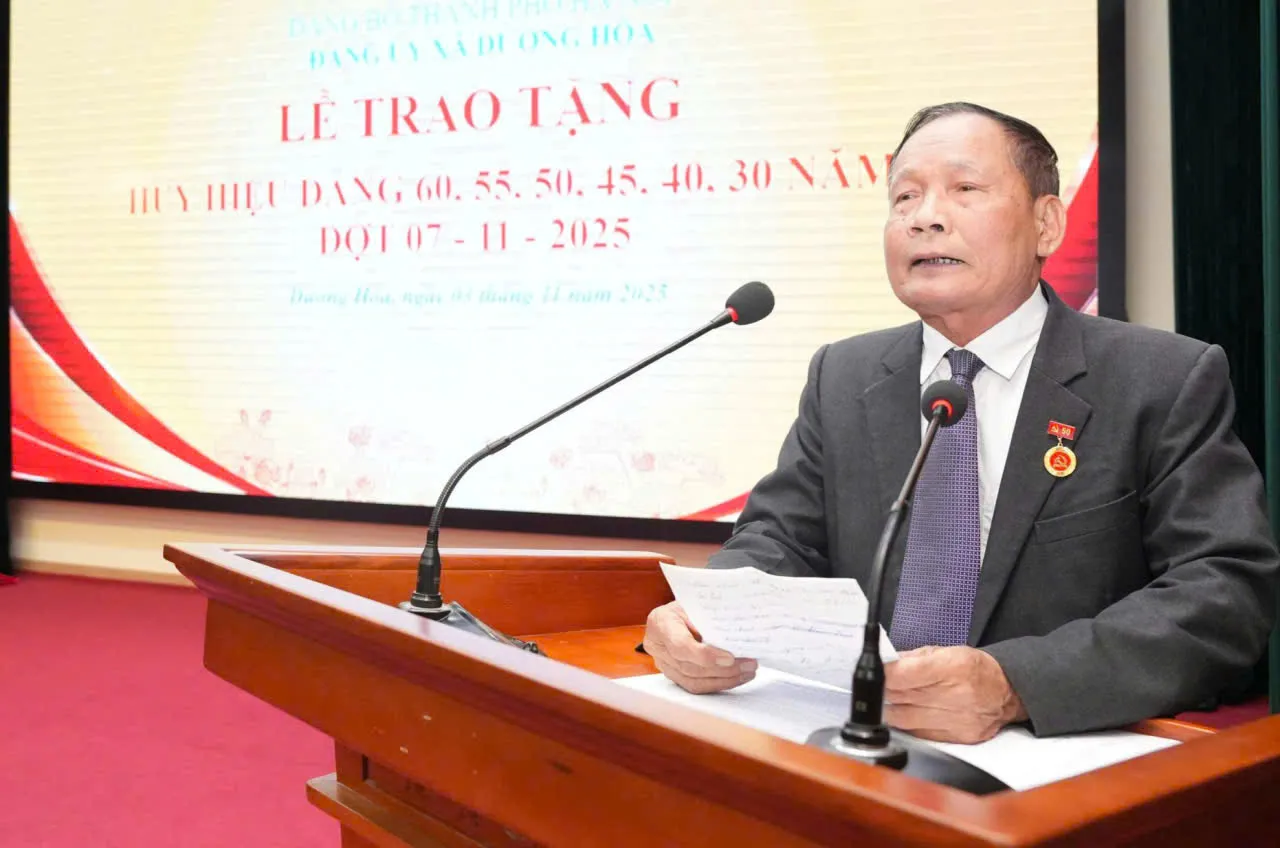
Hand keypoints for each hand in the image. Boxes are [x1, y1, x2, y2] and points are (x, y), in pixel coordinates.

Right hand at [642, 601, 756, 693]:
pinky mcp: (673, 675)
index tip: (730, 657)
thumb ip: (710, 619)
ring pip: (694, 681)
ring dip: (725, 680)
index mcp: (660, 623)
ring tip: (747, 672)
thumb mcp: (697, 603)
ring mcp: (663, 664)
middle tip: (749, 664)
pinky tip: (736, 678)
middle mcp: (657, 646)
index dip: (705, 655)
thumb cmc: (688, 604)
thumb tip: (736, 637)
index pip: (680, 645)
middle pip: (690, 667)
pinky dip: (718, 683)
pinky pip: (696, 686)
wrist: (676, 612)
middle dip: (723, 670)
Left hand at [883, 646, 1027, 743]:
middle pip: (903, 698)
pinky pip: (919, 734)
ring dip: (890, 710)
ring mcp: (959, 720)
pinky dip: (906, 725)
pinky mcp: (958, 738)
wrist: (1007, 692)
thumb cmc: (975, 669)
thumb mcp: (946, 651)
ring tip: (885, 700)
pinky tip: (902, 715)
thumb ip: (912, 658)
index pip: (906, 674)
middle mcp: (958, 696)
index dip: (883, 675)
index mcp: (954, 668)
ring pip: (906, 719)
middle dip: (882, 692)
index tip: (871, 673)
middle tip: (872, 688)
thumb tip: (885, 664)